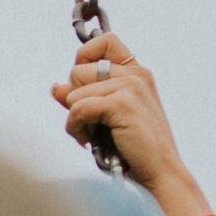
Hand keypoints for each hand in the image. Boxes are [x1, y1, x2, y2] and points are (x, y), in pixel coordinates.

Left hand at [51, 34, 211, 215]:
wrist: (159, 174)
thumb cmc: (133, 150)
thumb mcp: (106, 118)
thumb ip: (83, 98)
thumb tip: (55, 88)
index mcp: (137, 73)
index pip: (104, 41)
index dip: (84, 58)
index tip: (83, 85)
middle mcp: (135, 74)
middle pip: (78, 70)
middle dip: (75, 99)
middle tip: (90, 123)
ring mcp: (130, 87)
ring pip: (75, 92)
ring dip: (74, 119)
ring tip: (92, 137)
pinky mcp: (122, 104)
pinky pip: (78, 108)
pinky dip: (76, 128)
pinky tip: (89, 142)